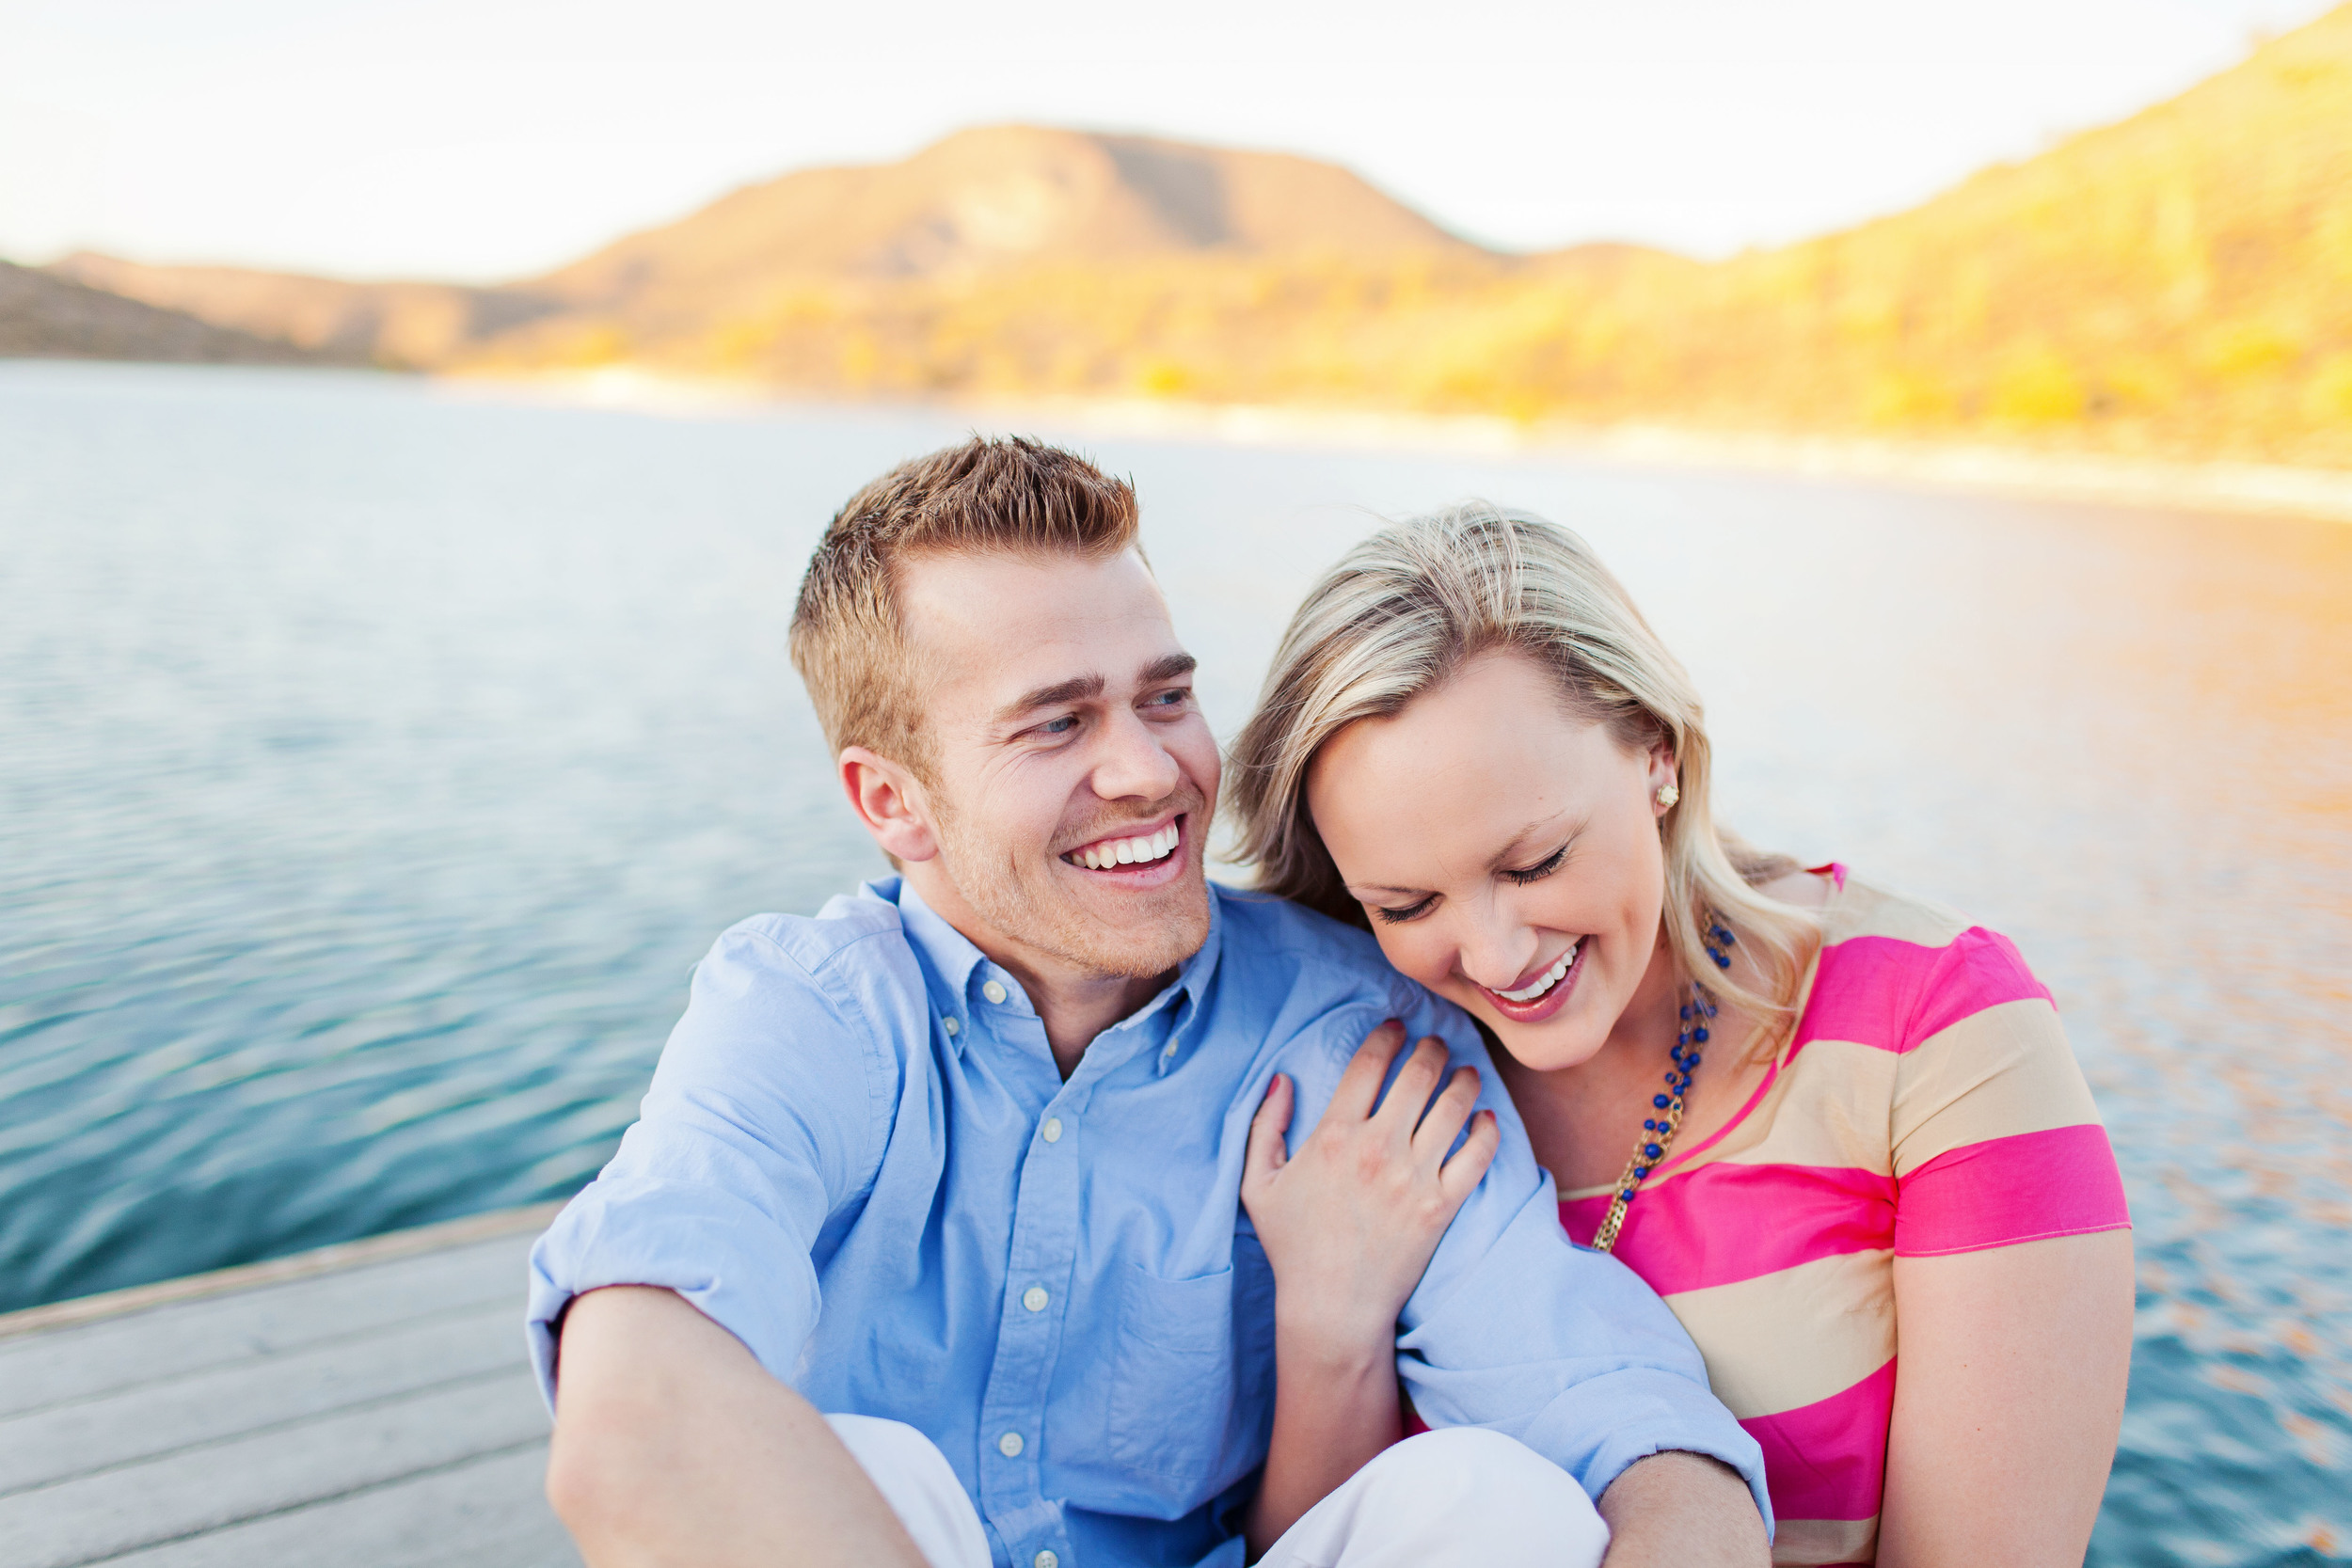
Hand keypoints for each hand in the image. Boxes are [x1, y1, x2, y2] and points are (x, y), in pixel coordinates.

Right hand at [1241, 1021, 1500, 1351]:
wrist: (1332, 1308)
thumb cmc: (1293, 1246)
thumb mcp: (1259, 1185)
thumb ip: (1264, 1126)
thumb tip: (1281, 1079)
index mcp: (1333, 1135)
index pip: (1369, 1063)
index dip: (1386, 1035)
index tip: (1395, 1027)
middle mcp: (1378, 1148)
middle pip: (1418, 1074)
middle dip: (1432, 1048)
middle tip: (1436, 1043)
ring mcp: (1414, 1177)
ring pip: (1454, 1105)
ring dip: (1464, 1078)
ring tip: (1465, 1072)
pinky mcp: (1442, 1206)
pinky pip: (1478, 1154)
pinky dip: (1487, 1128)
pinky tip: (1486, 1117)